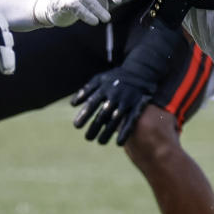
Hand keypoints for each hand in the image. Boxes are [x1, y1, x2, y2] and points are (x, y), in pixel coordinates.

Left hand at [69, 14, 186, 144]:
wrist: (141, 71)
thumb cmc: (116, 77)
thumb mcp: (100, 79)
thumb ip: (86, 90)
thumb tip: (72, 104)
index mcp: (104, 88)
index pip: (92, 103)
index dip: (84, 115)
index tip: (76, 126)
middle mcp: (115, 94)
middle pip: (103, 114)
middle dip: (94, 127)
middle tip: (88, 138)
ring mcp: (127, 100)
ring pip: (116, 120)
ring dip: (108, 132)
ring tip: (100, 142)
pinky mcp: (138, 105)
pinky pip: (131, 121)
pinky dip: (125, 132)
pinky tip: (118, 143)